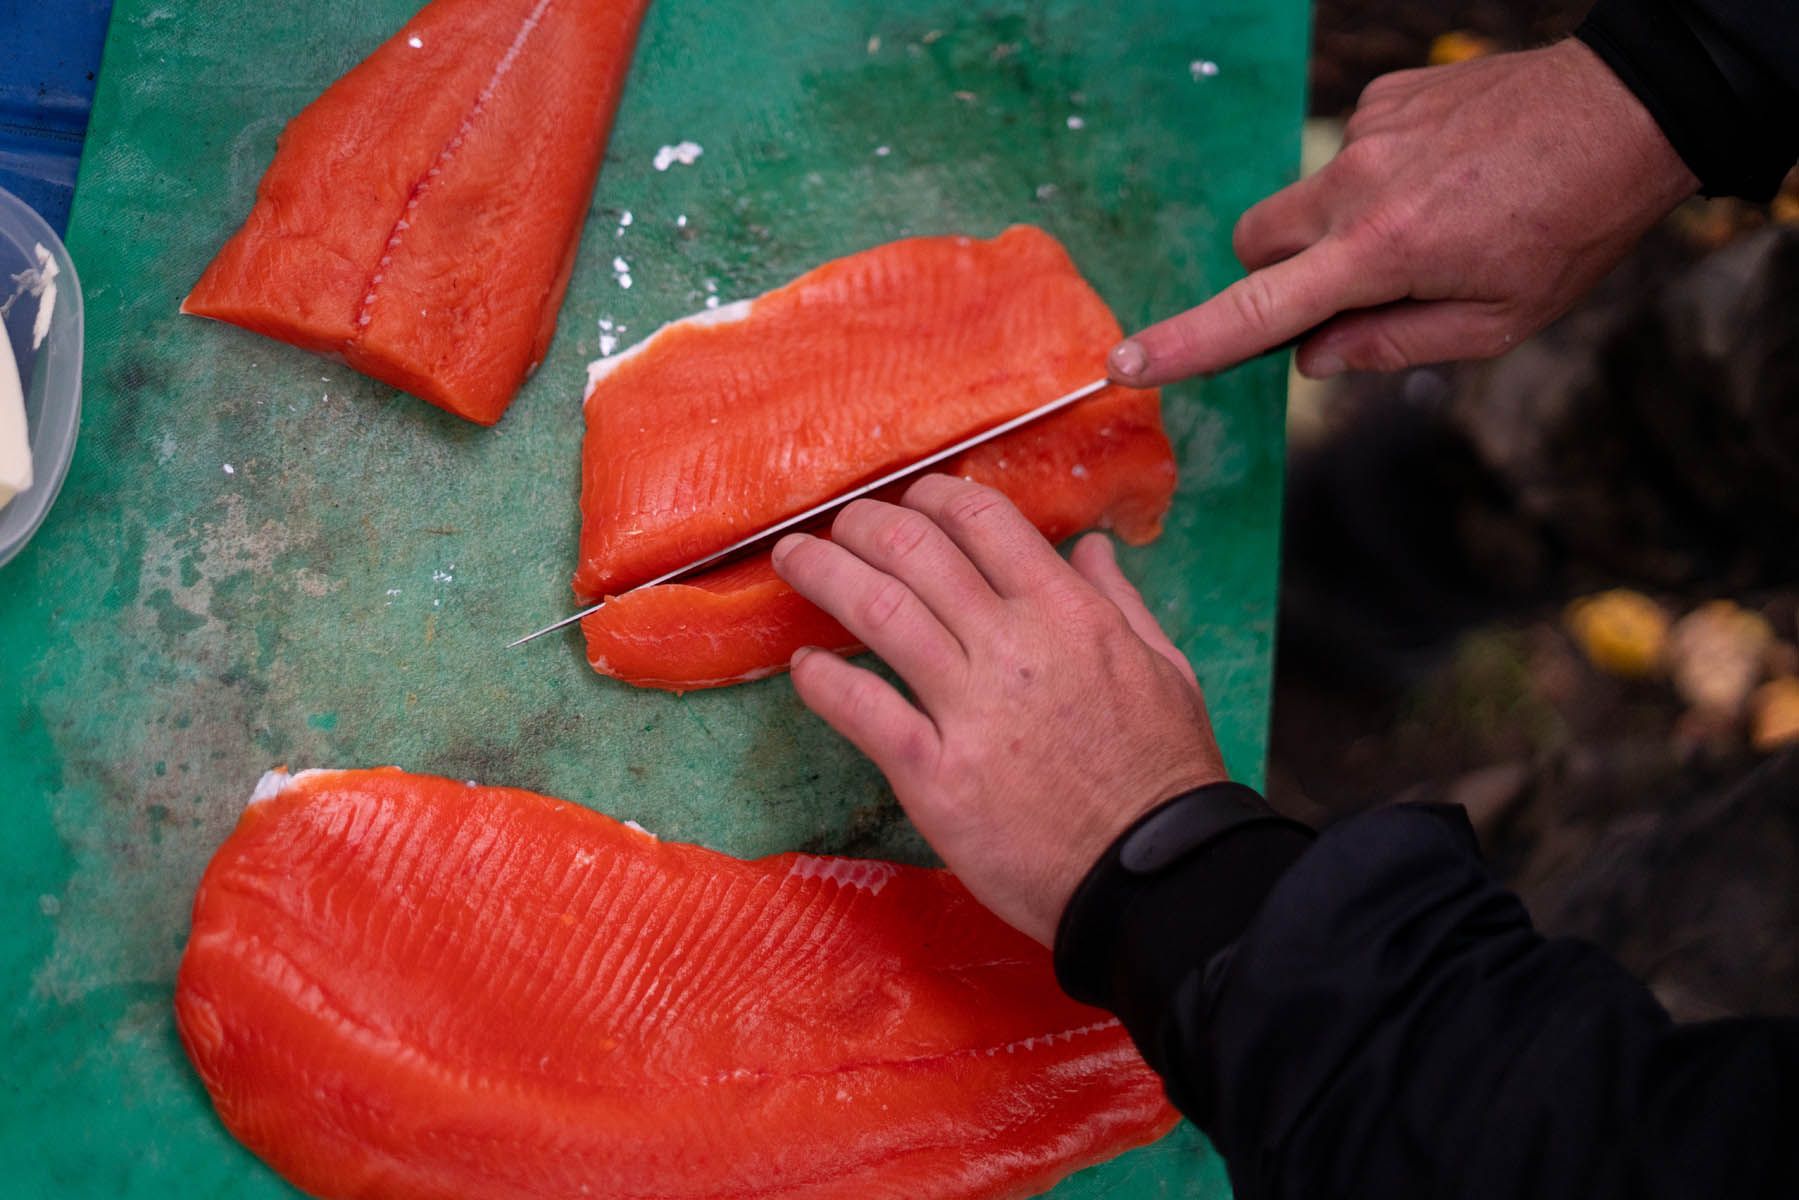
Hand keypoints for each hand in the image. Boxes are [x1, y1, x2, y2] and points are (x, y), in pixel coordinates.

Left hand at [770, 474, 1225, 944]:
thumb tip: (1090, 547)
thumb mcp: (1166, 669)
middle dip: (863, 525)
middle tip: (838, 525)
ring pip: (877, 610)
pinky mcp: (935, 775)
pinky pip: (861, 710)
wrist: (1154, 877)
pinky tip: (804, 666)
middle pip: (914, 550)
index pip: (983, 520)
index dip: (934, 497)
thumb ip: (1119, 601)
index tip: (909, 501)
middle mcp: (1013, 647)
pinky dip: (822, 680)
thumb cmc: (1164, 776)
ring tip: (793, 561)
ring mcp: (970, 710)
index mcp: (1069, 614)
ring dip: (824, 574)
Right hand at [1107, 39, 1697, 383]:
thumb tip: (1313, 359)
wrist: (1630, 110)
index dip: (1187, 344)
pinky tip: (1446, 174)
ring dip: (1335, 227)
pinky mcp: (1386, 93)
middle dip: (1276, 275)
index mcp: (1382, 253)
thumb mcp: (1496, 323)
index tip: (1127, 363)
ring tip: (1427, 222)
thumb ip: (1392, 347)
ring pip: (1303, 198)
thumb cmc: (1571, 228)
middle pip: (1255, 243)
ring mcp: (1368, 131)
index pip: (1256, 310)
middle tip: (1346, 290)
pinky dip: (1379, 177)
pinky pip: (1350, 150)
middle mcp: (1358, 186)